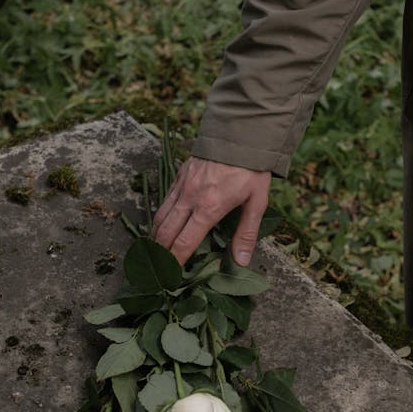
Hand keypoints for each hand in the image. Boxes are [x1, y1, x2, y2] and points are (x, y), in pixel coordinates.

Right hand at [152, 157, 270, 266]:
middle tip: (160, 271)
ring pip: (160, 217)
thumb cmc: (252, 170)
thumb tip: (240, 261)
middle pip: (165, 233)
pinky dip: (160, 218)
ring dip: (156, 238)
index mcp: (209, 208)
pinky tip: (162, 228)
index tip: (172, 277)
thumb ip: (246, 233)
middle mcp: (190, 198)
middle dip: (160, 255)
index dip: (175, 263)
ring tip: (155, 254)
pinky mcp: (179, 176)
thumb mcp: (257, 202)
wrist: (241, 134)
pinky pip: (164, 202)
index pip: (184, 243)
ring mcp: (182, 186)